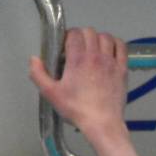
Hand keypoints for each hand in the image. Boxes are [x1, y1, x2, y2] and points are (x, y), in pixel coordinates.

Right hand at [29, 27, 128, 145]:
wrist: (102, 123)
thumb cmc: (76, 110)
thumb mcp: (51, 94)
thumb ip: (38, 75)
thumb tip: (34, 59)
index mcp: (77, 59)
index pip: (74, 34)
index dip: (68, 36)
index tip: (66, 46)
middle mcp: (95, 56)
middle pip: (89, 32)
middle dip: (82, 36)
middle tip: (78, 48)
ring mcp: (111, 62)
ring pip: (106, 37)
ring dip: (98, 38)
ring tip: (93, 48)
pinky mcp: (122, 69)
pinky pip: (121, 47)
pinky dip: (115, 43)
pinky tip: (109, 49)